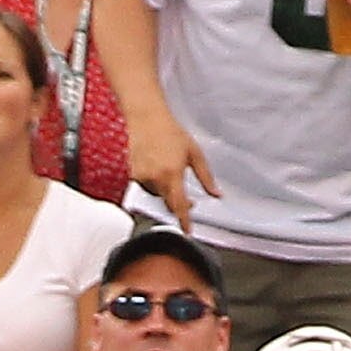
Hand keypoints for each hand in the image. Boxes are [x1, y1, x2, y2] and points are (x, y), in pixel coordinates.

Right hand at [124, 100, 218, 227]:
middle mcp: (156, 178)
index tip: (187, 231)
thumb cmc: (170, 132)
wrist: (147, 119)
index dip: (184, 220)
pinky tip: (156, 167)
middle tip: (189, 199)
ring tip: (168, 169)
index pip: (179, 205)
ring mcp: (143, 178)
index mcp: (173, 173)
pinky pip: (146, 189)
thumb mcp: (195, 153)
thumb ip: (206, 177)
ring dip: (165, 190)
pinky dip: (153, 183)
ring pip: (157, 196)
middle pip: (168, 203)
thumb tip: (216, 193)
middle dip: (178, 203)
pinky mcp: (134, 176)